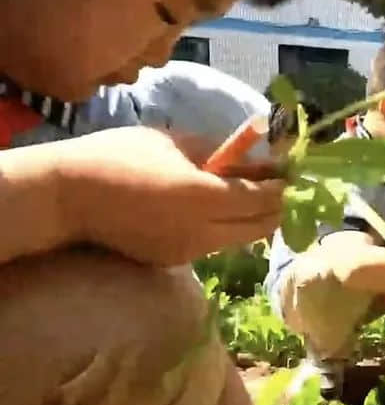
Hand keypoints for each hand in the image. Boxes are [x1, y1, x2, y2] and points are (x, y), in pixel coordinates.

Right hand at [58, 127, 284, 265]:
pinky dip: (227, 229)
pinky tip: (222, 211)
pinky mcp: (175, 261)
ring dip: (254, 220)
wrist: (67, 196)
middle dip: (278, 208)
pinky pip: (214, 245)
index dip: (284, 188)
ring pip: (240, 239)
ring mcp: (190, 251)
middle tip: (285, 188)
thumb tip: (258, 163)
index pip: (263, 200)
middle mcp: (203, 231)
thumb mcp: (175, 142)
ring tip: (255, 195)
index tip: (297, 175)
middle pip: (261, 227)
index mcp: (204, 196)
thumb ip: (222, 155)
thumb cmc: (119, 155)